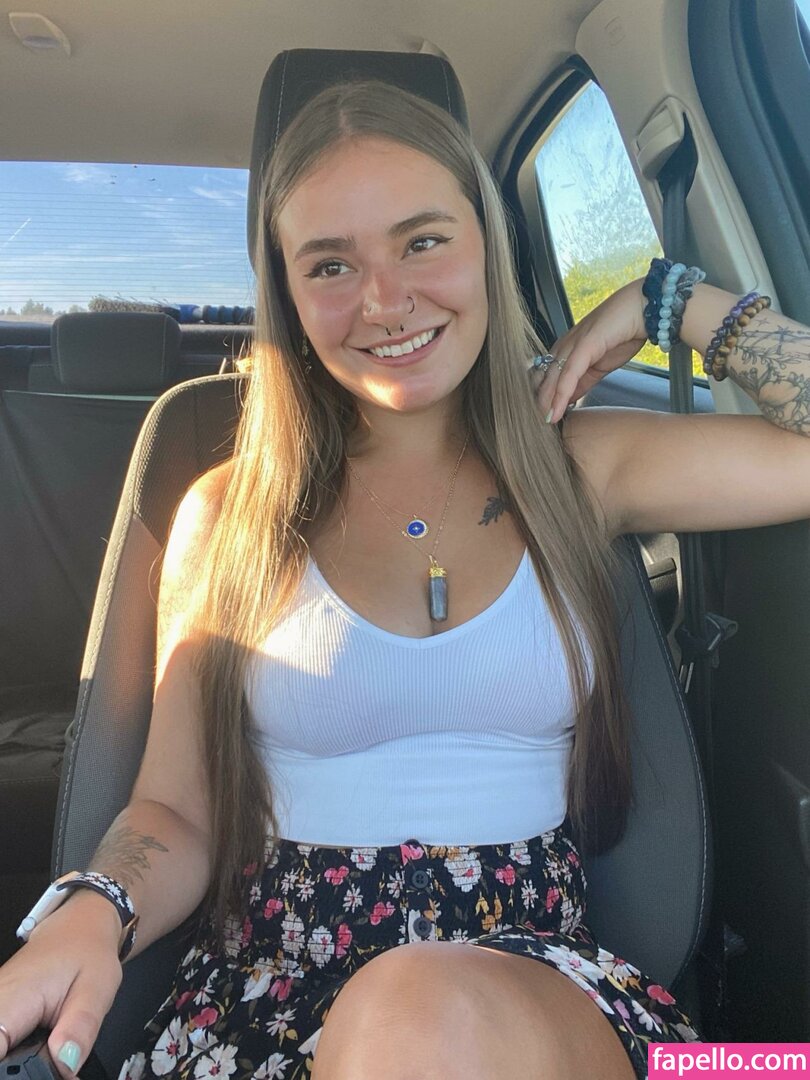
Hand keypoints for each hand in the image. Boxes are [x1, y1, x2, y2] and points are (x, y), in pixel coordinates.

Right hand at [0, 893, 122, 1078]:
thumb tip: (66, 1064)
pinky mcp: (0, 1014)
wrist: (80, 927)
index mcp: (13, 1000)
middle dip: (23, 1070)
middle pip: (1, 1059)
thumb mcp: (97, 988)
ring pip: (4, 1054)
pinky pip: (5, 1042)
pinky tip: (42, 1044)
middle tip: (58, 1056)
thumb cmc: (88, 949)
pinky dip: (23, 1051)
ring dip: (24, 1061)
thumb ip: (81, 1028)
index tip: (43, 1069)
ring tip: (54, 1045)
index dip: (15, 1072)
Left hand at [534, 278, 648, 423]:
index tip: (539, 419)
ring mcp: (573, 343)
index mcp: (566, 348)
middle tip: (535, 426)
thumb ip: (582, 382)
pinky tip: (556, 410)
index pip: (546, 376)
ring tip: (543, 423)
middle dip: (539, 403)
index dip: (541, 398)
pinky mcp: (585, 344)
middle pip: (543, 378)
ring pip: (552, 377)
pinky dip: (561, 394)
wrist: (643, 309)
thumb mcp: (599, 365)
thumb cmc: (624, 333)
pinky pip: (569, 373)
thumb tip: (568, 399)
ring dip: (546, 402)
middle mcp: (565, 345)